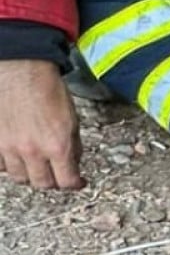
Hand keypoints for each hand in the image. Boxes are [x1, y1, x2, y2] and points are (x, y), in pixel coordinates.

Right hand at [0, 59, 84, 189]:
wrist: (20, 71)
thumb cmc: (46, 88)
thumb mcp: (72, 119)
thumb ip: (72, 145)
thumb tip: (73, 161)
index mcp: (57, 146)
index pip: (67, 181)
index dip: (75, 184)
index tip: (77, 182)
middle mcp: (32, 151)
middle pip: (42, 184)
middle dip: (53, 181)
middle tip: (57, 174)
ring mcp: (9, 148)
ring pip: (20, 177)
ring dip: (30, 174)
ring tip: (36, 164)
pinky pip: (1, 165)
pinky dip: (9, 164)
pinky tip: (16, 156)